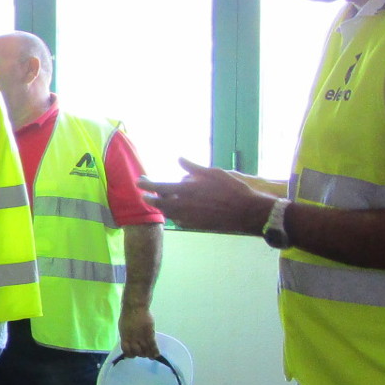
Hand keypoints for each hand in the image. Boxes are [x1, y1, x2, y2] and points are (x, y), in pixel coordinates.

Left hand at [117, 305, 157, 357]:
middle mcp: (132, 339)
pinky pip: (153, 345)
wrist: (135, 307)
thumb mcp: (123, 327)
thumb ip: (126, 335)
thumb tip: (127, 341)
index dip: (130, 354)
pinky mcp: (149, 334)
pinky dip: (155, 351)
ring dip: (148, 354)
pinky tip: (157, 355)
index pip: (126, 350)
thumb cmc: (128, 315)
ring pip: (145, 351)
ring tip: (151, 356)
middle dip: (140, 354)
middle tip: (143, 354)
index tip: (133, 355)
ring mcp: (141, 337)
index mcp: (124, 337)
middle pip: (136, 352)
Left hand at [139, 157, 271, 234]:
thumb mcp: (213, 173)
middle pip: (159, 203)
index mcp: (186, 190)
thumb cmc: (231, 189)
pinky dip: (176, 214)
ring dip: (163, 206)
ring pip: (168, 212)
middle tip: (146, 194)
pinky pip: (179, 220)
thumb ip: (193, 168)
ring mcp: (188, 218)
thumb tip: (179, 159)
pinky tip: (179, 210)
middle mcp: (183, 206)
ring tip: (162, 200)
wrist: (246, 212)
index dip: (146, 185)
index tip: (139, 182)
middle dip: (150, 198)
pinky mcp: (195, 226)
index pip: (158, 187)